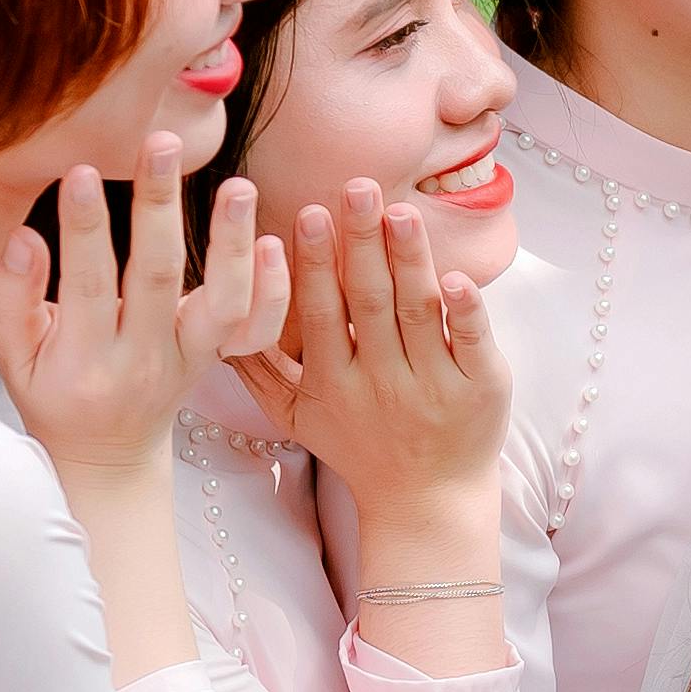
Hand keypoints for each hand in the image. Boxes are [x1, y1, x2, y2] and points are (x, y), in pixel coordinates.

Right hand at [0, 133, 280, 483]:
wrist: (109, 454)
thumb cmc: (53, 393)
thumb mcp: (14, 358)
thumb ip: (12, 297)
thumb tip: (28, 237)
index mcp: (85, 360)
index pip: (86, 283)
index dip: (84, 228)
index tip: (80, 171)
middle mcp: (144, 360)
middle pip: (157, 277)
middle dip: (158, 208)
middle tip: (159, 144)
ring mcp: (191, 360)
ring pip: (223, 304)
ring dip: (234, 243)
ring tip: (238, 186)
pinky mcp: (221, 357)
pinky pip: (258, 330)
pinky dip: (272, 290)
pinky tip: (275, 241)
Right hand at [238, 182, 509, 513]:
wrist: (425, 502)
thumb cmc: (357, 449)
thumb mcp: (297, 419)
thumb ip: (257, 372)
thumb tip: (210, 325)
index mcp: (334, 383)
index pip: (321, 314)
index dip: (314, 265)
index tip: (307, 215)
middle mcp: (382, 382)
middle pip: (369, 302)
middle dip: (360, 244)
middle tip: (357, 190)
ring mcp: (434, 385)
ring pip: (419, 312)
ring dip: (409, 259)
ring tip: (399, 211)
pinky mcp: (481, 389)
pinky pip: (474, 343)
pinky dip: (467, 310)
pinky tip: (456, 275)